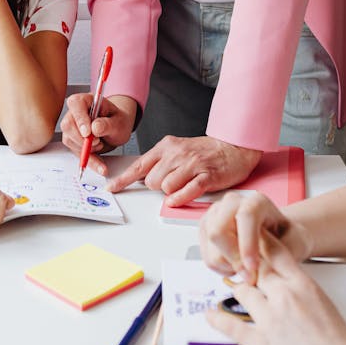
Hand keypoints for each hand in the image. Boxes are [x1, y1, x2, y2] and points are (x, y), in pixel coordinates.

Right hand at [60, 94, 136, 175]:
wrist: (118, 129)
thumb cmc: (118, 121)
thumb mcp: (119, 122)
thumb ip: (108, 124)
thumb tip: (95, 128)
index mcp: (87, 100)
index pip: (76, 104)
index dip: (80, 118)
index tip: (88, 133)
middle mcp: (76, 112)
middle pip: (68, 124)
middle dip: (82, 138)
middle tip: (98, 142)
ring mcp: (72, 127)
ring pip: (69, 140)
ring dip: (86, 149)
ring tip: (102, 145)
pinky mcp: (73, 141)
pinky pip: (76, 153)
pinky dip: (89, 161)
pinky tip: (100, 166)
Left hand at [107, 135, 262, 205]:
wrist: (233, 146)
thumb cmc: (204, 151)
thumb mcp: (178, 149)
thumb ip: (161, 162)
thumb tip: (145, 178)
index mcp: (167, 146)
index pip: (140, 165)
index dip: (124, 179)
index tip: (112, 187)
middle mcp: (177, 154)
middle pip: (152, 181)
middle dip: (158, 187)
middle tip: (174, 181)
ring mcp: (192, 165)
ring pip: (166, 188)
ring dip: (172, 192)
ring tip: (185, 184)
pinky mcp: (206, 176)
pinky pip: (186, 191)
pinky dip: (180, 198)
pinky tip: (181, 197)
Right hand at [200, 191, 312, 283]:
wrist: (279, 234)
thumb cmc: (288, 237)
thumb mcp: (297, 243)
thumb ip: (283, 253)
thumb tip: (265, 267)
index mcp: (257, 201)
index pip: (246, 216)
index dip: (247, 244)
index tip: (252, 268)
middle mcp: (232, 203)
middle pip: (219, 231)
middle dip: (233, 259)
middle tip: (250, 277)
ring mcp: (216, 214)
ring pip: (211, 246)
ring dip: (228, 266)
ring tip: (246, 270)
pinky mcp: (206, 228)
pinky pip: (206, 255)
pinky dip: (221, 268)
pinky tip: (236, 267)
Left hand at [206, 234, 345, 344]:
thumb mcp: (326, 307)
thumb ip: (304, 293)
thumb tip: (294, 290)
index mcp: (303, 285)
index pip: (276, 253)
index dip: (261, 241)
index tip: (253, 234)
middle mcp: (283, 296)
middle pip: (256, 268)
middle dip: (245, 262)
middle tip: (236, 256)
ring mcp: (269, 318)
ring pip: (242, 291)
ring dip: (236, 288)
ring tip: (230, 283)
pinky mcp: (259, 342)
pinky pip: (232, 326)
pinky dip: (218, 319)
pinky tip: (211, 314)